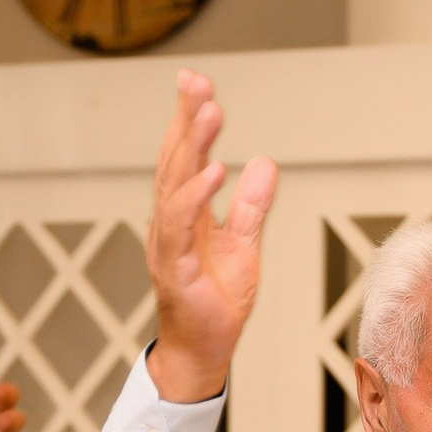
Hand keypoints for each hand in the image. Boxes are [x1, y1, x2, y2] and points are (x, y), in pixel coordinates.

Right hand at [146, 70, 277, 401]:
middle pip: (175, 159)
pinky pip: (181, 226)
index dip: (190, 119)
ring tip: (210, 113)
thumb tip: (263, 162)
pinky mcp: (174, 267)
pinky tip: (213, 172)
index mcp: (187, 211)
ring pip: (175, 184)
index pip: (186, 156)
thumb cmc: (217, 299)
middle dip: (186, 119)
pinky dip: (195, 197)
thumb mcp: (245, 245)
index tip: (197, 82)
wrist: (205, 349)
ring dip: (192, 146)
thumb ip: (251, 205)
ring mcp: (168, 242)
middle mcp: (171, 220)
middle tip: (198, 82)